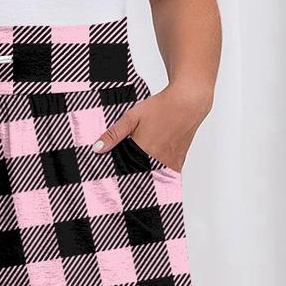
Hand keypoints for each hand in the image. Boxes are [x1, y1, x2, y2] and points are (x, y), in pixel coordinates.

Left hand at [92, 82, 212, 172]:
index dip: (116, 175)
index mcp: (142, 151)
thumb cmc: (161, 107)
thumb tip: (97, 149)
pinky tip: (149, 175)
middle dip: (129, 179)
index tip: (109, 179)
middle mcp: (156, 161)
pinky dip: (156, 176)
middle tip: (120, 182)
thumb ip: (114, 134)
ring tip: (134, 180)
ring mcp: (168, 164)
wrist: (188, 102)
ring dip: (143, 179)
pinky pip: (164, 176)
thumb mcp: (132, 117)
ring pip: (151, 178)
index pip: (124, 171)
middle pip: (138, 177)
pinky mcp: (177, 164)